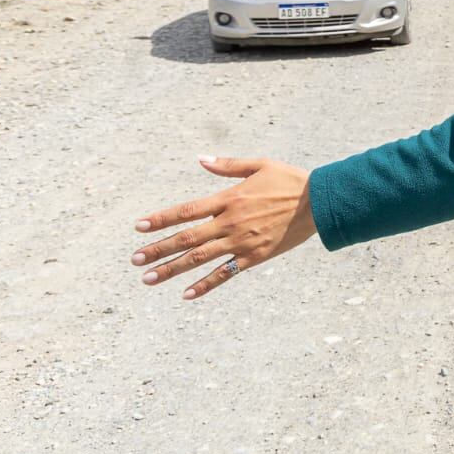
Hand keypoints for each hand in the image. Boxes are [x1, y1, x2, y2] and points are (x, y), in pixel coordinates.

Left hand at [131, 156, 316, 300]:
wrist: (319, 203)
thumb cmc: (289, 180)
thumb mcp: (259, 165)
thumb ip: (228, 166)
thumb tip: (200, 159)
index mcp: (229, 199)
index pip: (186, 211)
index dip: (161, 219)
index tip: (139, 227)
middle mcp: (230, 223)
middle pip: (186, 238)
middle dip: (158, 249)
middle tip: (135, 260)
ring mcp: (241, 242)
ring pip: (200, 258)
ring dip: (172, 269)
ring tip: (148, 279)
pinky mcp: (254, 257)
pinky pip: (225, 273)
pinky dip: (205, 285)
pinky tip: (186, 294)